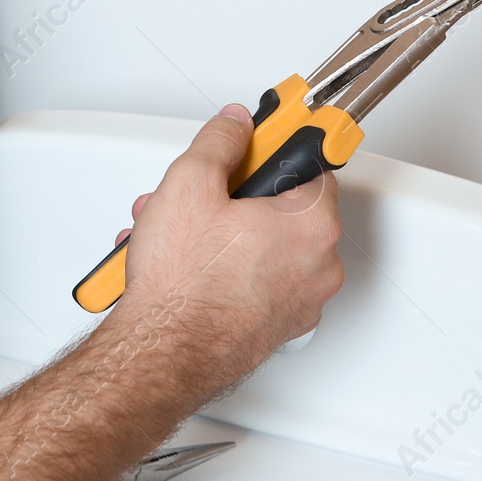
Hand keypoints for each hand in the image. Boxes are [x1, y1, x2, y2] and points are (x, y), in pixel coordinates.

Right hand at [111, 105, 343, 394]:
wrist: (162, 354)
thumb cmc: (183, 285)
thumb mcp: (190, 183)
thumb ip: (221, 141)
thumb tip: (235, 126)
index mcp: (312, 223)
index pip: (311, 163)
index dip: (274, 149)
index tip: (265, 138)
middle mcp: (319, 265)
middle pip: (283, 205)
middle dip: (234, 195)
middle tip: (201, 194)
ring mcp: (301, 302)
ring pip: (265, 245)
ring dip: (221, 231)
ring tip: (175, 233)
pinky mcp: (276, 328)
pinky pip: (257, 280)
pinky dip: (227, 267)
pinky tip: (186, 263)